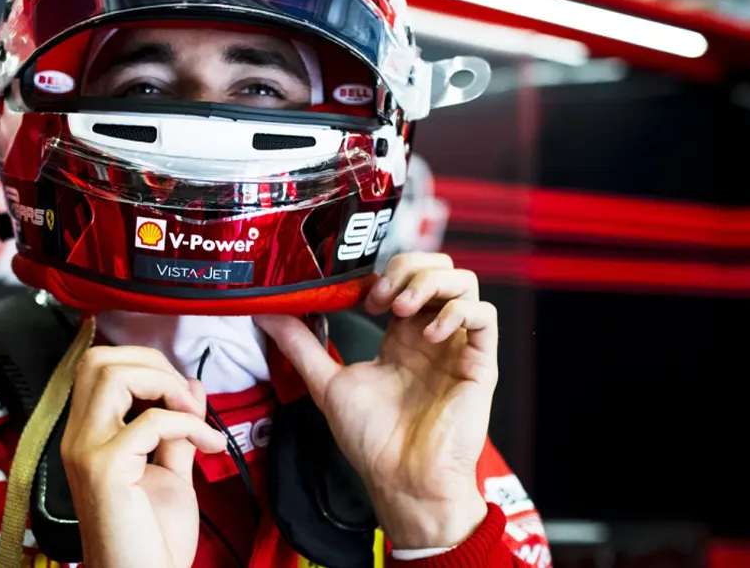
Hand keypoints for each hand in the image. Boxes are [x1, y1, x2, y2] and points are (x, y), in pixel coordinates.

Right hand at [61, 346, 229, 567]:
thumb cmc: (151, 539)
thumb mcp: (170, 472)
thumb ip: (176, 427)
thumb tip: (190, 385)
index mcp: (88, 437)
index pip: (98, 368)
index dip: (144, 366)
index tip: (181, 394)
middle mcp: (78, 438)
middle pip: (100, 360)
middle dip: (152, 364)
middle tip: (186, 397)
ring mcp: (87, 451)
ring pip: (114, 375)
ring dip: (166, 385)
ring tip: (195, 417)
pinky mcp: (105, 469)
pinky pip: (152, 421)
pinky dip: (190, 425)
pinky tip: (211, 446)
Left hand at [254, 252, 497, 549]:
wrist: (401, 481)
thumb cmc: (373, 442)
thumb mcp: (327, 384)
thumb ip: (299, 346)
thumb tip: (265, 314)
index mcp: (400, 337)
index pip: (405, 278)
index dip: (383, 274)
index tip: (359, 297)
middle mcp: (430, 336)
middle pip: (438, 268)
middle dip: (408, 267)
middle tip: (380, 298)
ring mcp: (456, 347)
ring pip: (464, 282)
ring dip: (430, 282)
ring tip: (401, 310)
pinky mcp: (479, 364)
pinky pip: (485, 315)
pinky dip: (457, 311)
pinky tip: (428, 334)